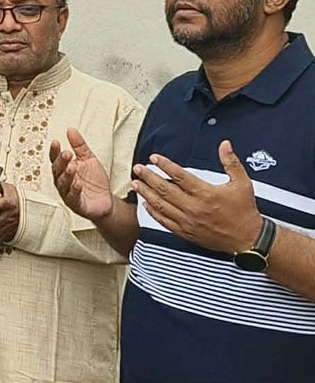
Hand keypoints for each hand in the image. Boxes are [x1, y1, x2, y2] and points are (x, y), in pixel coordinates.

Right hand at [50, 128, 114, 220]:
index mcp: (64, 169)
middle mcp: (63, 181)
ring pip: (63, 184)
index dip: (55, 151)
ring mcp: (68, 193)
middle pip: (57, 171)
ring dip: (66, 175)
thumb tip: (71, 130)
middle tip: (66, 154)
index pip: (55, 159)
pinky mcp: (77, 204)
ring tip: (71, 167)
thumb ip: (79, 146)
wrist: (106, 200)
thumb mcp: (88, 159)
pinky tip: (78, 184)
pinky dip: (75, 191)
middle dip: (60, 162)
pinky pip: (73, 197)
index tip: (56, 143)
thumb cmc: (95, 181)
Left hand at [132, 140, 262, 253]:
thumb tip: (225, 144)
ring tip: (135, 183)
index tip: (153, 158)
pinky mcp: (186, 232)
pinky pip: (164, 221)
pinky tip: (145, 204)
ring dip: (146, 193)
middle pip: (165, 190)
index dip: (164, 165)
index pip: (179, 176)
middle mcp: (194, 207)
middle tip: (138, 168)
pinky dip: (152, 212)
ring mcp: (188, 221)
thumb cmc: (245, 209)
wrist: (247, 238)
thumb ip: (231, 162)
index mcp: (206, 193)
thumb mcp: (243, 183)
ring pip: (161, 206)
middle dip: (148, 177)